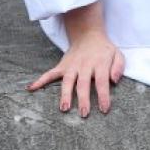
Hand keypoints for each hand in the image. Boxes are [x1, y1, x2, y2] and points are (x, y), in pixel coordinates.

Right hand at [29, 2, 123, 116]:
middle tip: (84, 114)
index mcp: (100, 64)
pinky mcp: (62, 66)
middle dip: (83, 99)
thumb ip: (119, 67)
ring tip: (64, 108)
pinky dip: (41, 80)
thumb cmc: (104, 50)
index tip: (104, 109)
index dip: (103, 96)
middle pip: (84, 84)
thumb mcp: (117, 55)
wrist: (88, 35)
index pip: (102, 82)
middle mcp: (85, 65)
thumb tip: (115, 80)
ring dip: (65, 94)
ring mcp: (72, 66)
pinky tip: (31, 88)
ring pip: (68, 81)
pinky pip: (50, 73)